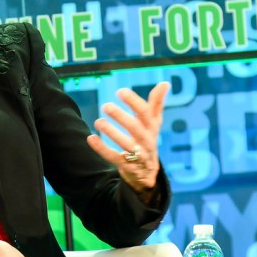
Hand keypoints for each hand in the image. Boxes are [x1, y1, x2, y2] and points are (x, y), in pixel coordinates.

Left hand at [88, 81, 168, 195]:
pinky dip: (102, 149)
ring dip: (112, 133)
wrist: (147, 173)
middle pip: (136, 129)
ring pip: (126, 145)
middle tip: (106, 106)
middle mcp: (146, 141)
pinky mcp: (126, 166)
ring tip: (98, 121)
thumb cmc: (147, 140)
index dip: (134, 102)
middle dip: (121, 117)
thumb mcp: (154, 123)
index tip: (120, 91)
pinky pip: (114, 158)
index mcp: (152, 128)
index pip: (145, 113)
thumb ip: (157, 103)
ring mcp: (137, 155)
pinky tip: (91, 138)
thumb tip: (165, 83)